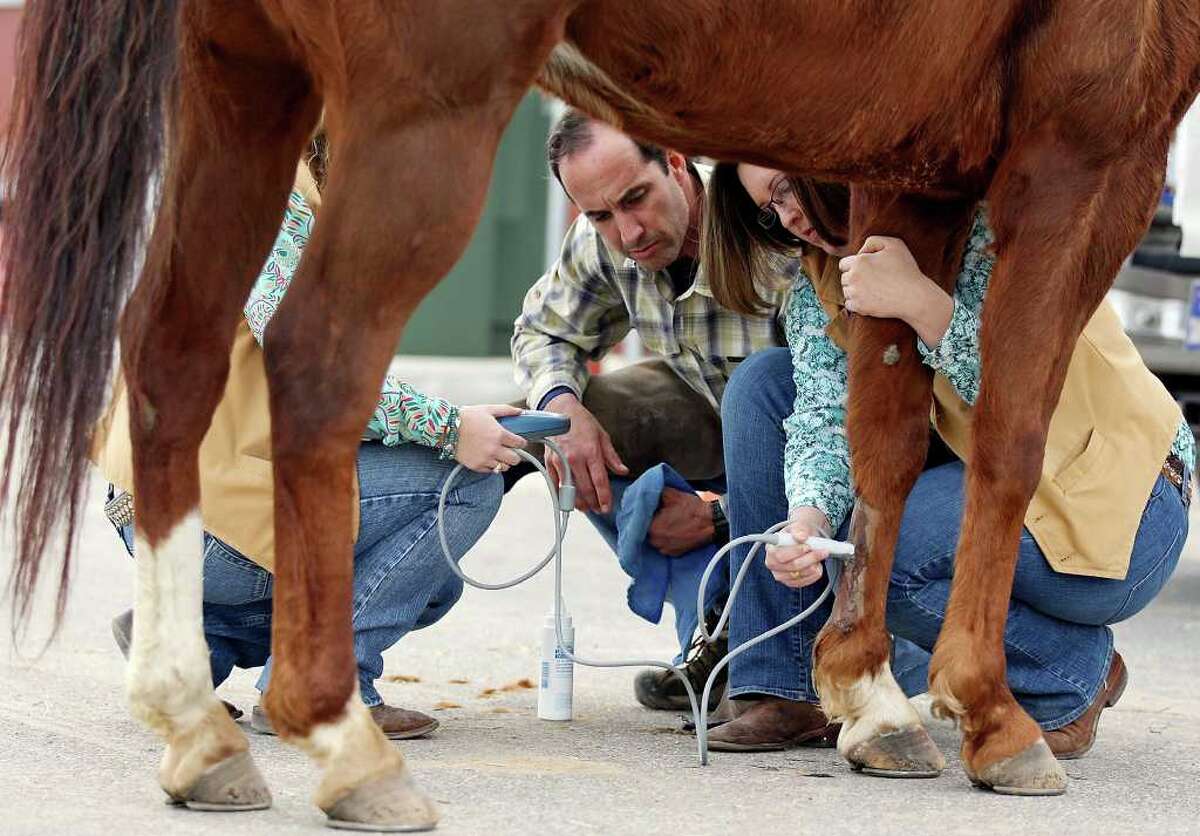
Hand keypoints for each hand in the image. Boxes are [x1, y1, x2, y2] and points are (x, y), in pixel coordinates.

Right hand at [454, 404, 527, 472]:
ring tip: (498, 455)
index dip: (521, 442)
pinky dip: (491, 466)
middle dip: (515, 455)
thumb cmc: (466, 417)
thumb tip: (519, 412)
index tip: (519, 442)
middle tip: (510, 450)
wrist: (446, 427)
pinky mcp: (476, 466)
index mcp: (499, 434)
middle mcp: (494, 449)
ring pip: (504, 467)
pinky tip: (488, 458)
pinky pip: (491, 471)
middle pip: (515, 459)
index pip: (520, 443)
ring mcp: (485, 459)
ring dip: (504, 462)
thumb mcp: (488, 409)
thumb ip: (506, 410)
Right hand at [542, 393, 628, 512]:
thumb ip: (612, 457)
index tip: (607, 507)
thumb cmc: (582, 422)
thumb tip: (623, 471)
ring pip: (569, 490)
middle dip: (593, 503)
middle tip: (598, 510)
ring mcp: (560, 461)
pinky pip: (555, 484)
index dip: (604, 498)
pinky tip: (568, 500)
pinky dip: (562, 495)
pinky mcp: (549, 462)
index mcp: (591, 452)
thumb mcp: (602, 436)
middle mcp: (575, 459)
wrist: (561, 410)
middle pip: (585, 489)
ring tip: (585, 508)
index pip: (600, 482)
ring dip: (578, 503)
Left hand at [648, 489, 714, 555]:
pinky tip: (672, 531)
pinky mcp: (674, 554)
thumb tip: (646, 491)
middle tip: (658, 515)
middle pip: (645, 531)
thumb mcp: (671, 494)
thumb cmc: (692, 509)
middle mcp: (656, 541)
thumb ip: (655, 493)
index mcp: (652, 527)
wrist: (711, 522)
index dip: (643, 514)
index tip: (648, 509)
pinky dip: (665, 539)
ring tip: (666, 523)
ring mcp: (665, 550)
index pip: (639, 520)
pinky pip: (663, 546)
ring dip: (657, 532)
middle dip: (650, 523)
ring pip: (654, 539)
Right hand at [764, 506, 831, 587]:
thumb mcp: (797, 526)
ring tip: (820, 554)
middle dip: (811, 558)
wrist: (801, 541)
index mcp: (771, 549)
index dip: (795, 552)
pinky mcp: (792, 583)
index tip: (808, 546)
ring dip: (815, 564)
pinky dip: (816, 573)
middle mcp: (773, 564)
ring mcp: (782, 576)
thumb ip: (799, 529)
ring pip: (802, 573)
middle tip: (823, 550)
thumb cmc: (796, 534)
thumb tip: (801, 537)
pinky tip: (817, 564)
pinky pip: (807, 581)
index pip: (780, 555)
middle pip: (793, 566)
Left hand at [836, 235, 936, 317]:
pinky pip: (849, 305)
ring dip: (855, 291)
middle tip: (872, 280)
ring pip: (846, 291)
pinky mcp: (859, 308)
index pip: (844, 264)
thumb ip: (873, 241)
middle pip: (844, 278)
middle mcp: (853, 277)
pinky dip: (857, 303)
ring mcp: (855, 294)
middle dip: (854, 278)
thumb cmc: (906, 269)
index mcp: (859, 261)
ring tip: (873, 290)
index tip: (866, 269)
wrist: (914, 297)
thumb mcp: (894, 244)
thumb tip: (860, 252)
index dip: (854, 266)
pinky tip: (870, 299)